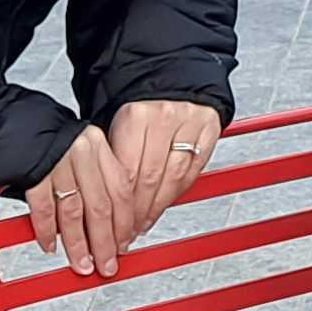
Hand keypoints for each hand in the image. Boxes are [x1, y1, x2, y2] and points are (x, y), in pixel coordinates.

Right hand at [19, 125, 137, 277]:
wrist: (6, 118)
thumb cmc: (43, 136)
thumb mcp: (79, 147)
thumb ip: (95, 175)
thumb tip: (109, 220)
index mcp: (98, 146)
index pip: (121, 190)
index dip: (125, 222)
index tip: (125, 243)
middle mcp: (81, 153)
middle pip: (100, 206)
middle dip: (105, 242)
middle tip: (107, 264)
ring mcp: (56, 162)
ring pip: (74, 212)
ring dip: (79, 244)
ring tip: (82, 263)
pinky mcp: (32, 172)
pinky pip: (44, 208)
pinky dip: (47, 231)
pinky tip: (50, 246)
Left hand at [108, 99, 223, 234]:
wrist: (172, 81)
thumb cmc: (141, 109)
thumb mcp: (117, 126)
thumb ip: (113, 160)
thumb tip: (103, 202)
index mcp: (136, 116)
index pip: (127, 171)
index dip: (120, 202)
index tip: (114, 220)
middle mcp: (164, 118)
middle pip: (150, 178)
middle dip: (138, 210)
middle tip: (128, 229)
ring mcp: (190, 124)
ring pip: (173, 178)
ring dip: (157, 206)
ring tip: (145, 222)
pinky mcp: (209, 131)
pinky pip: (193, 171)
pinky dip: (177, 192)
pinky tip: (164, 203)